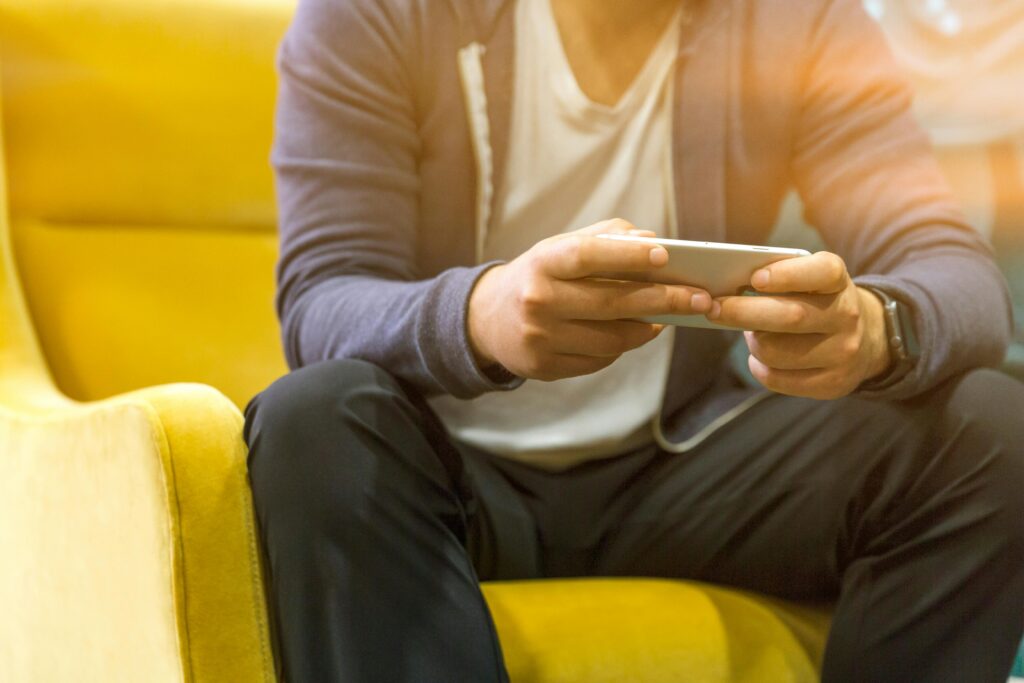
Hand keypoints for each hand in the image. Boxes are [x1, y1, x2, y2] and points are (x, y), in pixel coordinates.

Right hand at [468, 219, 712, 381]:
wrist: (487, 320)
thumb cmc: (538, 276)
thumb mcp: (559, 248)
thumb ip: (605, 239)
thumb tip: (653, 242)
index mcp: (542, 262)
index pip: (589, 256)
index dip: (629, 256)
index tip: (666, 255)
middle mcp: (538, 300)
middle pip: (611, 303)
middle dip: (663, 300)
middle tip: (700, 298)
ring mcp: (540, 338)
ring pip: (612, 339)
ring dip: (646, 329)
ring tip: (664, 318)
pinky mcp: (544, 367)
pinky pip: (599, 360)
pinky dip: (621, 348)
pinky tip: (629, 334)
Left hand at [706, 251, 891, 398]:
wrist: (867, 339)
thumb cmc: (817, 302)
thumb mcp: (810, 280)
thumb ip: (778, 278)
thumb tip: (728, 289)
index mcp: (838, 281)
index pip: (821, 272)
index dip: (787, 275)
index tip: (755, 279)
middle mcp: (847, 315)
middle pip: (790, 316)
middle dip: (744, 312)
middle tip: (714, 308)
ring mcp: (843, 352)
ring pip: (777, 351)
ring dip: (752, 343)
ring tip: (751, 334)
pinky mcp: (833, 383)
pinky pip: (779, 379)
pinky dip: (759, 367)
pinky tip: (760, 359)